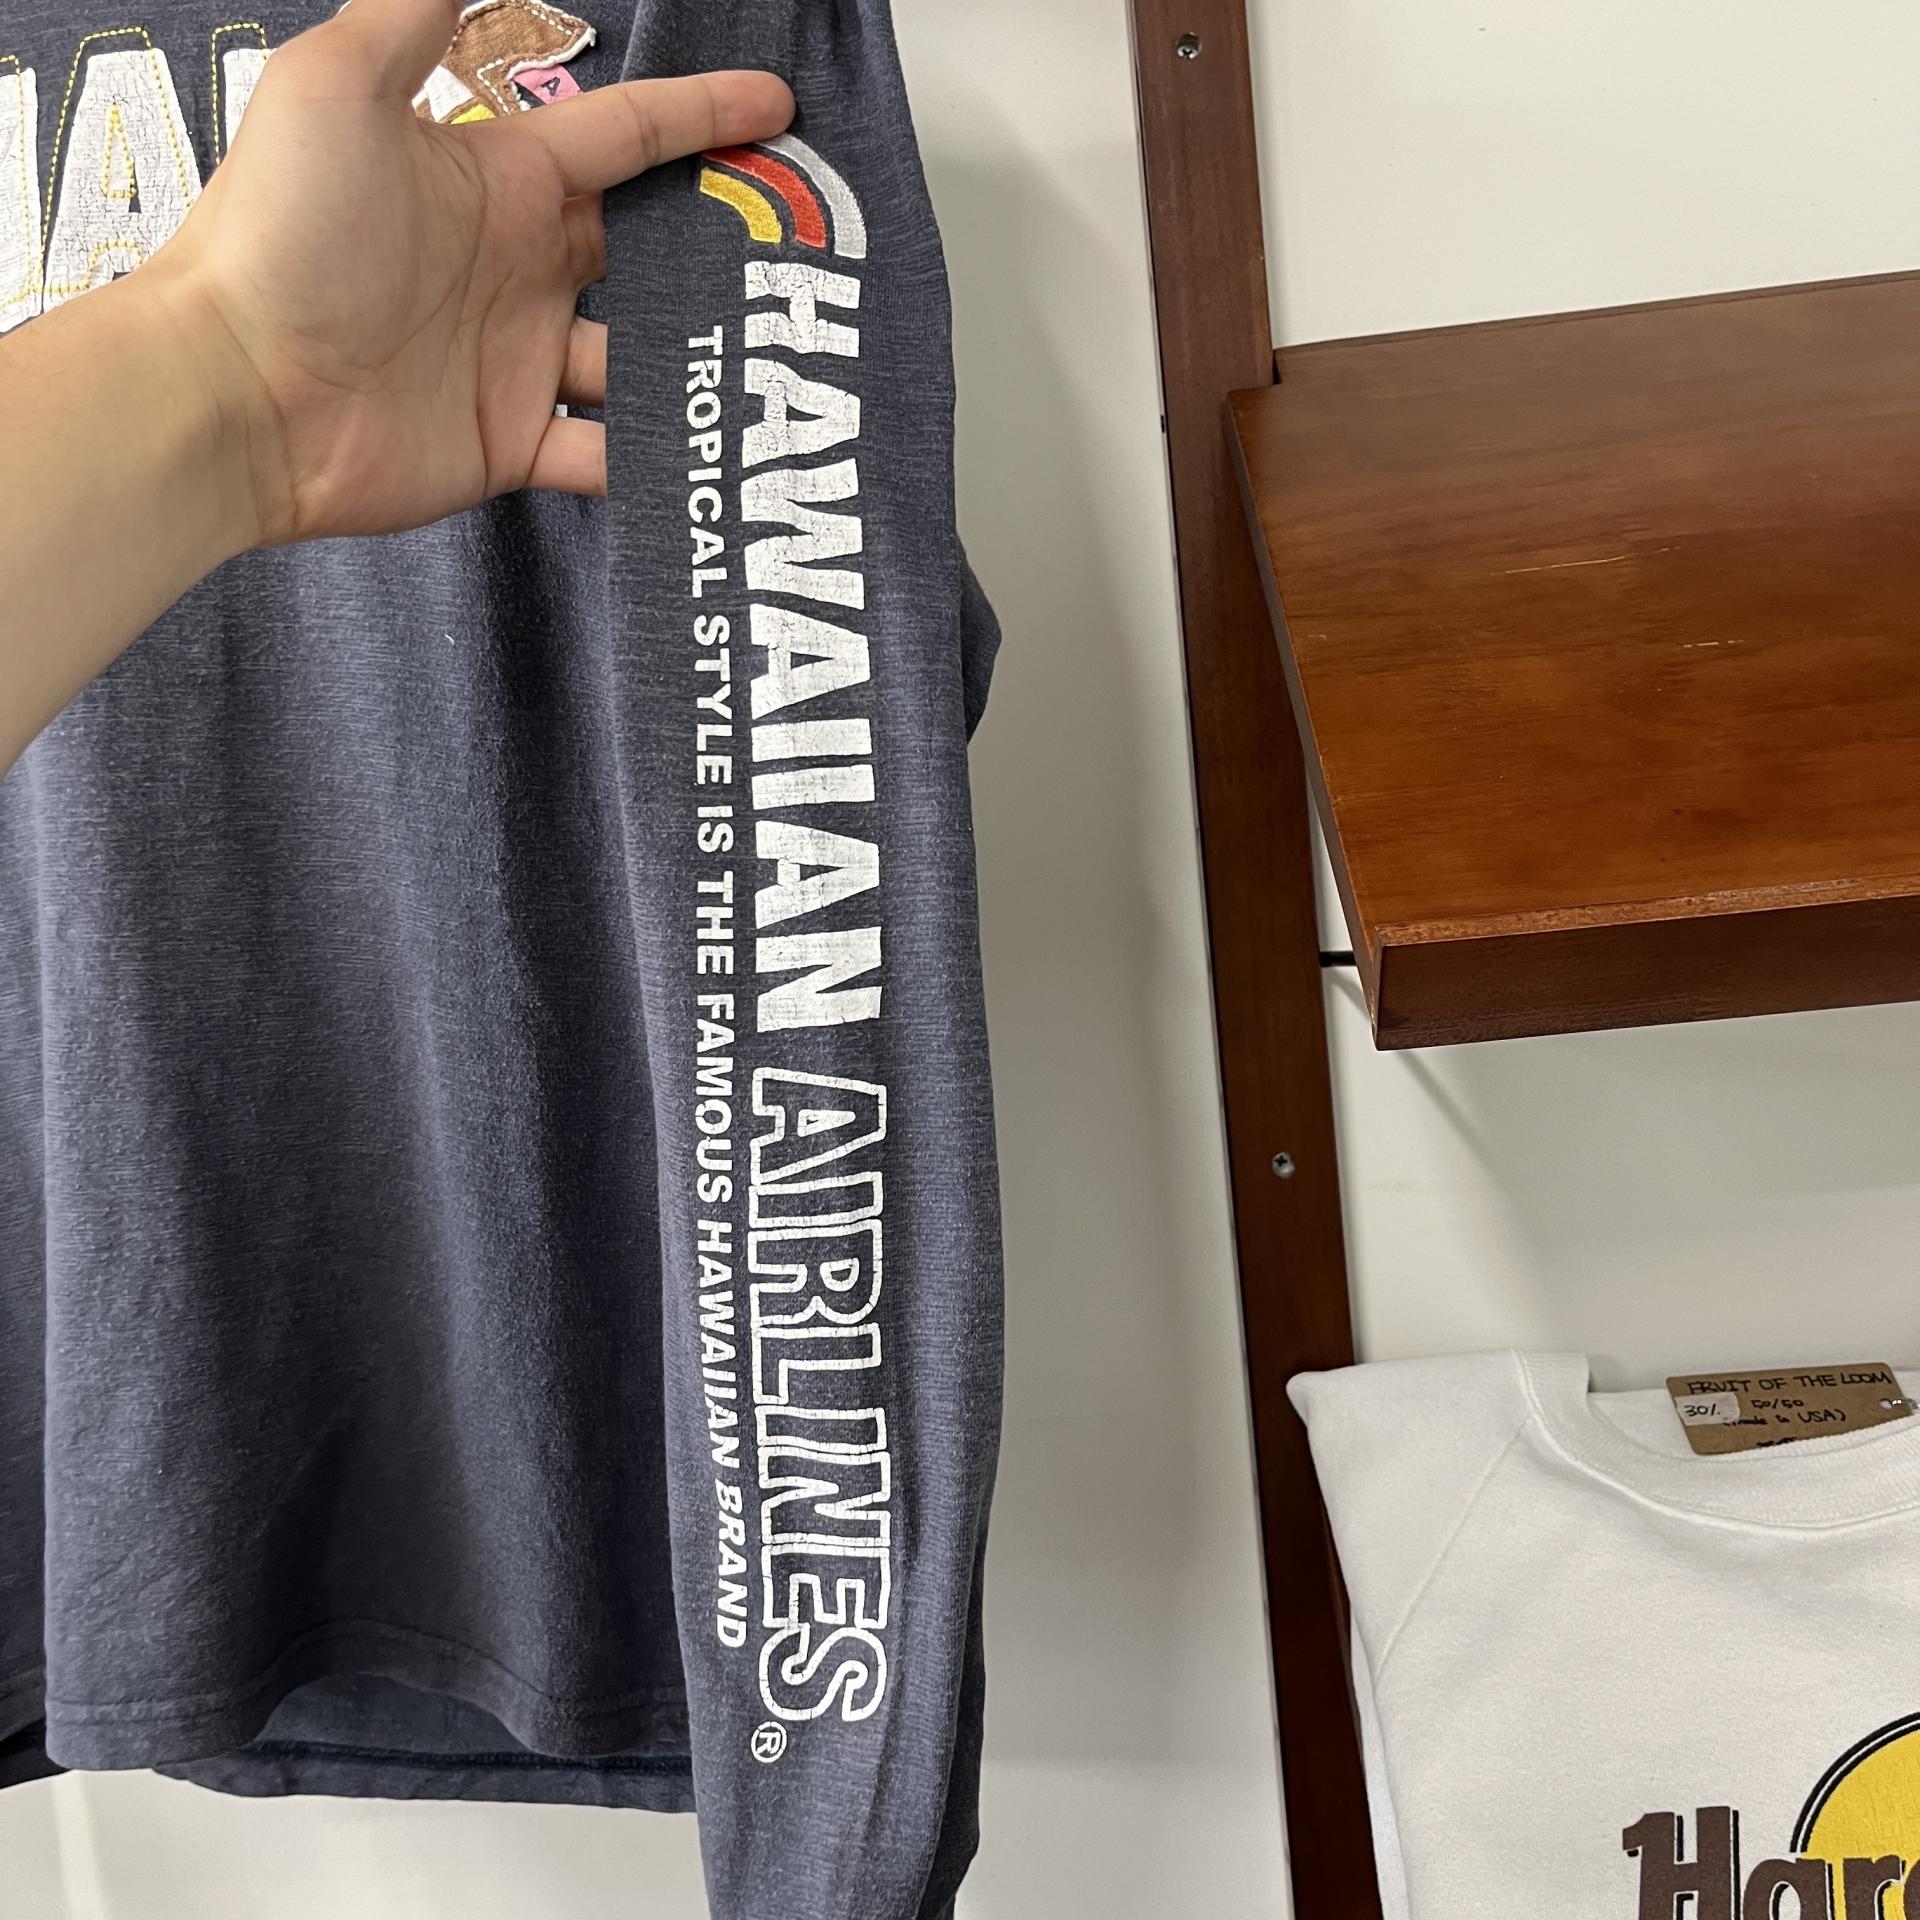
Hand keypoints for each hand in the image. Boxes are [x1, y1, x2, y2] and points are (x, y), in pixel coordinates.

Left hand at [141, 0, 792, 546]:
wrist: (238, 390)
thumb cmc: (284, 231)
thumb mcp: (339, 83)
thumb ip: (417, 10)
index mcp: (501, 181)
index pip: (624, 138)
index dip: (700, 118)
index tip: (776, 110)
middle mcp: (524, 269)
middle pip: (649, 252)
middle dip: (718, 251)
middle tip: (794, 259)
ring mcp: (524, 361)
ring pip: (643, 359)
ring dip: (698, 360)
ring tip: (768, 368)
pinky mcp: (514, 445)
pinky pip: (604, 453)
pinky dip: (653, 458)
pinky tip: (706, 452)